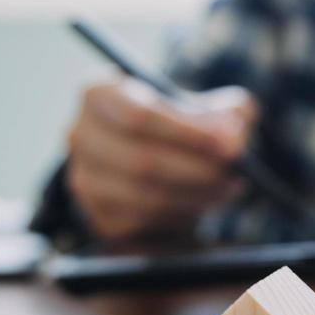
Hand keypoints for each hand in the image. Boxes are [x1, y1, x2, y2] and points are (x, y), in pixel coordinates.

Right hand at [66, 78, 255, 240]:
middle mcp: (80, 134)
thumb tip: (231, 137)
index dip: (187, 132)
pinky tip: (202, 201)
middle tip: (234, 172)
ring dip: (194, 195)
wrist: (164, 158)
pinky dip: (180, 216)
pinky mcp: (98, 216)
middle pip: (140, 160)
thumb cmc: (186, 124)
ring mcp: (84, 178)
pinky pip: (142, 223)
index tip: (230, 143)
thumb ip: (229, 114)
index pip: (138, 115)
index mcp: (99, 92)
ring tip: (227, 187)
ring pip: (142, 196)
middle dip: (196, 170)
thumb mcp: (212, 106)